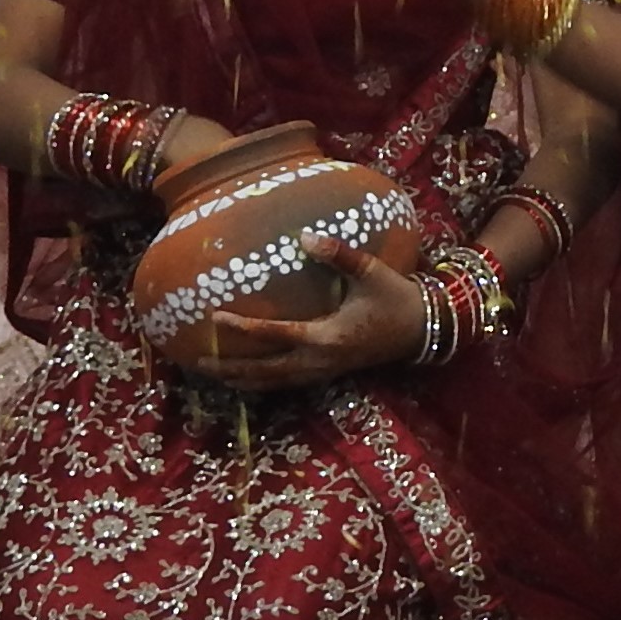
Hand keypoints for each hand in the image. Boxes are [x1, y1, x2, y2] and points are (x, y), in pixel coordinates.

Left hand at [177, 248, 427, 390]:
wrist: (421, 329)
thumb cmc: (395, 298)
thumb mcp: (371, 273)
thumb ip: (338, 255)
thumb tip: (304, 237)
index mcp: (326, 336)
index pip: (274, 334)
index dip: (243, 327)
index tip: (215, 318)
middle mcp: (318, 361)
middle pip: (263, 371)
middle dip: (230, 368)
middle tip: (198, 362)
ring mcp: (322, 371)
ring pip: (272, 382)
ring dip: (242, 379)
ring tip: (215, 374)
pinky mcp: (326, 373)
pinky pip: (285, 382)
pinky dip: (262, 381)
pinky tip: (249, 377)